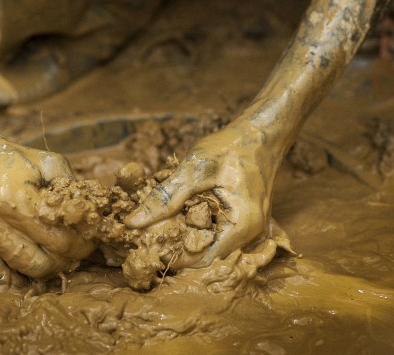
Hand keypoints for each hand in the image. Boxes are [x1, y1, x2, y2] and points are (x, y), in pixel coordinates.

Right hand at [0, 132, 94, 279]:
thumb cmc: (10, 159)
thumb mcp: (47, 162)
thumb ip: (71, 189)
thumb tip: (93, 217)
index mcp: (12, 197)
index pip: (59, 239)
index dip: (81, 245)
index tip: (89, 243)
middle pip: (40, 263)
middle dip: (64, 262)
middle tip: (74, 254)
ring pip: (18, 274)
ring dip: (41, 269)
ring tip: (52, 257)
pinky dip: (13, 273)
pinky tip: (24, 258)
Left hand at [125, 121, 281, 269]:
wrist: (260, 134)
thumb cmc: (230, 147)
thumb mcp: (194, 169)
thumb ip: (165, 197)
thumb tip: (133, 222)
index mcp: (242, 225)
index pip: (202, 259)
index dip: (173, 256)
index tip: (148, 245)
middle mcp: (251, 234)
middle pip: (207, 254)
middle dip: (178, 246)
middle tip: (150, 234)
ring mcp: (250, 229)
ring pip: (212, 244)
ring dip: (188, 236)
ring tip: (163, 223)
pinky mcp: (245, 221)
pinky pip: (219, 233)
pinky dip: (199, 226)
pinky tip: (182, 213)